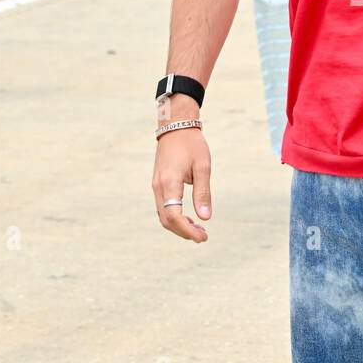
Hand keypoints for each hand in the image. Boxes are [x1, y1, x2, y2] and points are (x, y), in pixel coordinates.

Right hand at [152, 126, 211, 242]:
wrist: (175, 126)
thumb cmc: (192, 145)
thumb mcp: (202, 167)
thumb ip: (203, 193)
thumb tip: (205, 217)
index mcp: (169, 183)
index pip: (174, 216)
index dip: (188, 231)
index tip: (203, 237)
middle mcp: (159, 187)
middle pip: (167, 220)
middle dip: (184, 232)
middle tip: (203, 236)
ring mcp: (156, 186)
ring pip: (163, 215)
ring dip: (179, 226)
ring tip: (199, 229)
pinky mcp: (158, 184)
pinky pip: (163, 207)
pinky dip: (174, 217)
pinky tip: (189, 218)